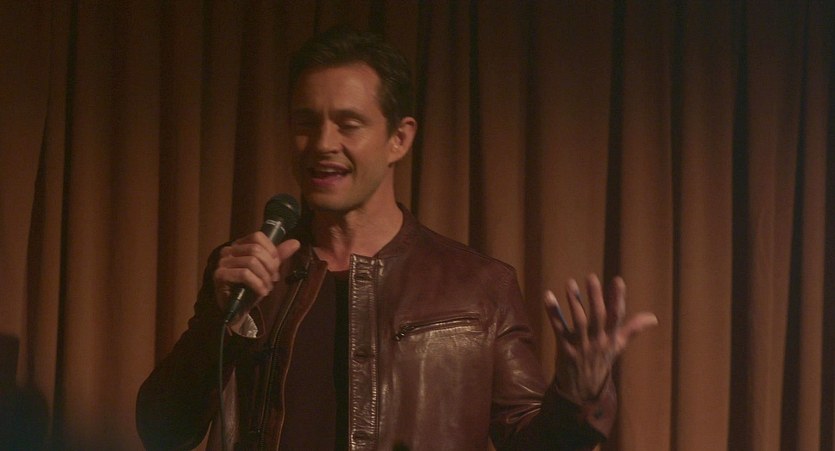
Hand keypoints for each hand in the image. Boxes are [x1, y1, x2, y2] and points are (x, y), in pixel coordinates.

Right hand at [213, 232, 300, 326]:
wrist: (238, 309)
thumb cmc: (251, 287)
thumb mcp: (268, 270)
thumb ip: (279, 256)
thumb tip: (296, 242)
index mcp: (239, 245)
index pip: (257, 236)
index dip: (271, 250)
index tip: (276, 265)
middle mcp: (228, 250)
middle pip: (256, 249)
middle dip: (270, 266)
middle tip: (273, 279)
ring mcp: (222, 262)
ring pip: (251, 262)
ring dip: (264, 277)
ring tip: (267, 287)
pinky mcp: (220, 275)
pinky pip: (244, 274)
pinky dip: (257, 283)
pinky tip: (262, 292)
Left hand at [544, 274, 656, 400]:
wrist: (584, 390)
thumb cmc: (601, 362)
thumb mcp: (618, 346)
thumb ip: (633, 329)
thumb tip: (653, 318)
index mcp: (611, 338)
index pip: (617, 316)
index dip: (617, 298)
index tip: (618, 281)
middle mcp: (597, 341)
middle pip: (598, 316)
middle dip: (595, 297)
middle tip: (591, 278)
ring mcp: (581, 345)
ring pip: (578, 321)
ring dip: (574, 302)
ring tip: (570, 283)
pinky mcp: (564, 349)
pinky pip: (558, 328)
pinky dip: (552, 312)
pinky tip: (548, 295)